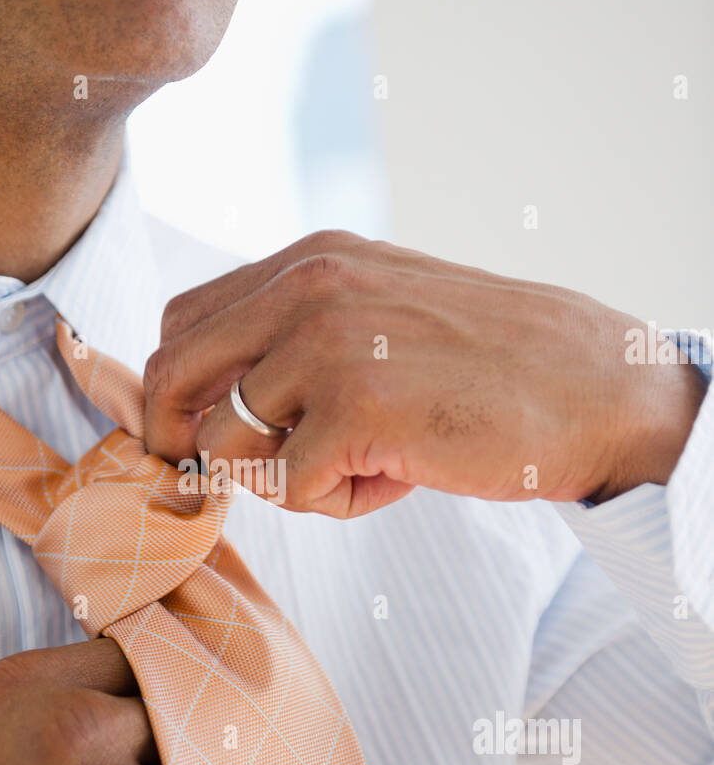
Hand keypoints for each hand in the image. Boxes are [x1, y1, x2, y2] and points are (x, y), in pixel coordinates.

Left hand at [143, 231, 707, 516]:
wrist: (593, 386)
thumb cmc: (483, 365)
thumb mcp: (379, 314)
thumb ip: (295, 338)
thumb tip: (206, 408)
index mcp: (308, 261)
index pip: (182, 324)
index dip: (181, 394)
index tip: (214, 437)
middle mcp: (305, 288)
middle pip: (170, 380)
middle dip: (187, 446)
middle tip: (248, 477)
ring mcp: (327, 343)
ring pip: (224, 447)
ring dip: (282, 481)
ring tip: (361, 466)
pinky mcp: (357, 407)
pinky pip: (288, 489)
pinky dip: (336, 503)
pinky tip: (398, 476)